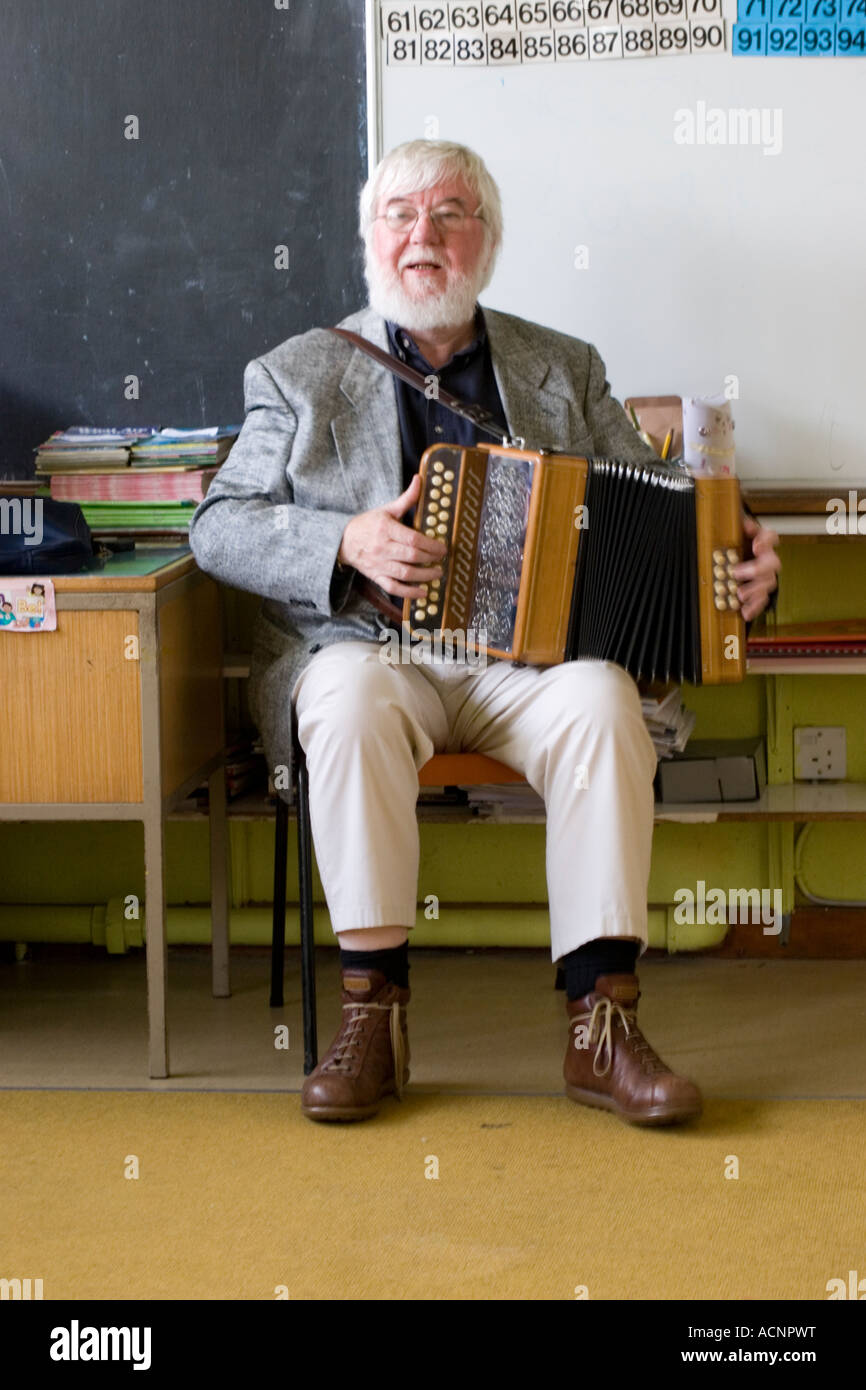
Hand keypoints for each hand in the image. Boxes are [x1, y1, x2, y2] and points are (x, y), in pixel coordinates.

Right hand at [338, 473, 446, 598]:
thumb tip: (419, 479)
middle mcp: (382, 548)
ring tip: (437, 573)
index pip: (413, 539)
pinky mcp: (376, 576)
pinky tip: (423, 592)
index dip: (431, 545)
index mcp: (386, 529)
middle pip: (411, 557)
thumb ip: (407, 498)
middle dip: (430, 560)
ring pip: (404, 574)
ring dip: (424, 576)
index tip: (443, 548)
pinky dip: (409, 593)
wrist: (344, 541)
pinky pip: (393, 588)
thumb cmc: (368, 524)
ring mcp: (379, 564)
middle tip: (442, 560)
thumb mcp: (387, 509)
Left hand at [734, 515, 780, 621]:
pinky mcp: (761, 592)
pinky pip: (762, 600)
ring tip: (739, 594)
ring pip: (767, 583)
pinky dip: (754, 607)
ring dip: (754, 590)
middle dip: (756, 569)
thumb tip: (743, 523)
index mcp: (762, 544)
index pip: (771, 537)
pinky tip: (745, 612)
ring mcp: (766, 577)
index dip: (766, 540)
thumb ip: (740, 527)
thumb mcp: (736, 534)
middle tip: (737, 572)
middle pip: (771, 563)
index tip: (756, 545)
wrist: (736, 561)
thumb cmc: (738, 547)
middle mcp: (768, 560)